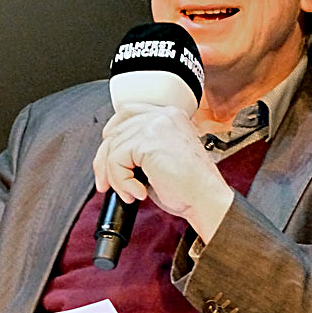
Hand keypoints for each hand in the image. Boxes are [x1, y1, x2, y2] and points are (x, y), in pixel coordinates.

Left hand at [93, 103, 233, 240]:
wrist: (206, 199)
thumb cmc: (190, 187)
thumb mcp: (162, 157)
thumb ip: (140, 147)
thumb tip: (109, 154)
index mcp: (170, 116)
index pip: (128, 113)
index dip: (113, 134)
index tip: (107, 157)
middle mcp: (163, 116)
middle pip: (115, 130)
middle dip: (105, 161)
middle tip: (107, 183)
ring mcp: (156, 126)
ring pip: (113, 148)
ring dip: (116, 177)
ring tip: (131, 192)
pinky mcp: (148, 142)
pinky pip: (116, 160)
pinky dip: (122, 182)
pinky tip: (139, 192)